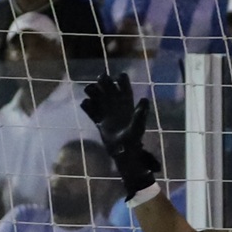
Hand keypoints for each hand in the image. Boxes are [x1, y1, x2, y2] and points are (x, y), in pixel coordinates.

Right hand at [80, 72, 164, 196]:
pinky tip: (87, 107)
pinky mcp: (98, 120)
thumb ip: (140, 114)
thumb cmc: (133, 140)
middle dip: (102, 81)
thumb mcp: (138, 126)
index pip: (122, 81)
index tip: (115, 82)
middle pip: (106, 84)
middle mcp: (115, 103)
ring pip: (96, 93)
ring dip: (92, 91)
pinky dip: (86, 105)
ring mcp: (106, 110)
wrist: (123, 153)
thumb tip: (144, 99)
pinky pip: (89, 108)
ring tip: (91, 96)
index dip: (119, 78)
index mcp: (126, 100)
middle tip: (99, 86)